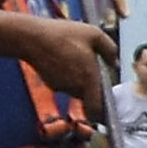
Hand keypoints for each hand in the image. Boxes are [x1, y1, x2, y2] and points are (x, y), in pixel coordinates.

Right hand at [0, 14, 114, 107]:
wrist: (31, 38)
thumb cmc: (63, 34)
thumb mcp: (94, 34)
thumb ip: (109, 50)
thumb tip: (115, 63)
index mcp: (89, 78)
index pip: (95, 108)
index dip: (101, 112)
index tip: (106, 110)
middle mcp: (75, 86)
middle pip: (88, 95)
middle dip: (91, 86)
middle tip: (90, 67)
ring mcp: (61, 86)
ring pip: (76, 89)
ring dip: (78, 80)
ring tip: (75, 58)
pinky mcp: (50, 83)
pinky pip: (64, 84)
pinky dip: (66, 76)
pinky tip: (63, 59)